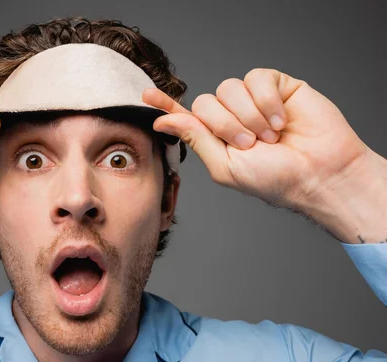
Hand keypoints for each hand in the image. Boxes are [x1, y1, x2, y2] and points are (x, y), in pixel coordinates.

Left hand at [143, 68, 373, 211]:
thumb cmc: (275, 179)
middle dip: (225, 125)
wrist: (319, 173)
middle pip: (206, 102)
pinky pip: (256, 78)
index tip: (146, 95)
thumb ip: (197, 138)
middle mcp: (233, 116)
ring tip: (271, 136)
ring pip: (229, 88)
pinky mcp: (277, 86)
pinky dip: (267, 102)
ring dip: (248, 116)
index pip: (188, 116)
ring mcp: (254, 100)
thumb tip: (164, 120)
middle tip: (250, 144)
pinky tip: (282, 120)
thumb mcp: (226, 165)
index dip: (167, 105)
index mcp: (218, 137)